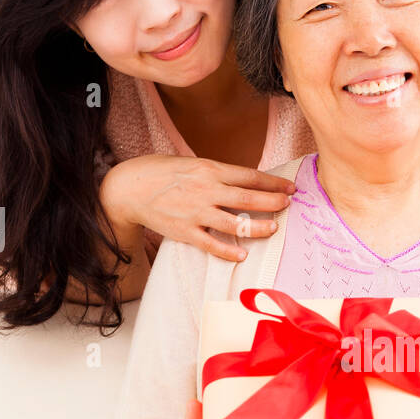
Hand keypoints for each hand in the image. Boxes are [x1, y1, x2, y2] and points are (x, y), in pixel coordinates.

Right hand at [101, 155, 297, 262]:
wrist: (129, 188)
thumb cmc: (163, 173)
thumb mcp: (193, 164)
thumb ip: (218, 174)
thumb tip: (245, 182)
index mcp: (210, 169)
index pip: (250, 176)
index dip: (273, 183)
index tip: (290, 188)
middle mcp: (206, 190)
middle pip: (248, 199)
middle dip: (273, 202)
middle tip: (289, 205)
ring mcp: (196, 212)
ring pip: (236, 224)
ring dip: (259, 227)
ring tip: (273, 228)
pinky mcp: (185, 232)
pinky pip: (211, 244)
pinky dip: (229, 251)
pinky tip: (243, 254)